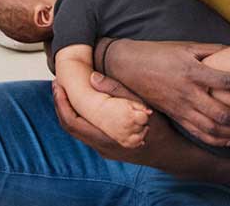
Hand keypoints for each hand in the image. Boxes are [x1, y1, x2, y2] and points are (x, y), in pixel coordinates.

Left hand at [51, 75, 182, 167]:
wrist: (171, 153)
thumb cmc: (160, 129)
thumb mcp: (142, 107)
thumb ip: (118, 92)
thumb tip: (92, 78)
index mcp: (106, 137)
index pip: (72, 121)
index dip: (61, 102)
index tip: (58, 84)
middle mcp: (102, 146)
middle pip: (70, 127)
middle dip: (61, 104)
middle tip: (58, 84)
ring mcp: (105, 149)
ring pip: (78, 130)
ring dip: (70, 110)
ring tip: (68, 90)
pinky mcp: (109, 147)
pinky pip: (88, 132)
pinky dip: (81, 116)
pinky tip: (84, 103)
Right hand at [98, 96, 152, 147]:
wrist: (99, 111)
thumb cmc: (115, 104)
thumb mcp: (128, 102)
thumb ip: (140, 107)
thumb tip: (150, 112)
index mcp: (130, 116)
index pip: (145, 118)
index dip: (143, 114)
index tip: (138, 111)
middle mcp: (127, 128)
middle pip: (143, 127)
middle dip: (141, 122)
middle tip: (133, 117)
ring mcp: (124, 136)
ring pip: (140, 137)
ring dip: (141, 132)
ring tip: (136, 125)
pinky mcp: (121, 141)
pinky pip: (133, 144)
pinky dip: (137, 141)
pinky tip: (137, 135)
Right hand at [105, 39, 229, 146]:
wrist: (127, 67)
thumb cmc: (160, 52)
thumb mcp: (187, 46)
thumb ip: (213, 51)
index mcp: (194, 72)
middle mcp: (188, 93)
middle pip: (224, 113)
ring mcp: (180, 108)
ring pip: (212, 127)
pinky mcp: (174, 116)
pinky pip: (197, 133)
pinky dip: (215, 140)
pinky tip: (229, 139)